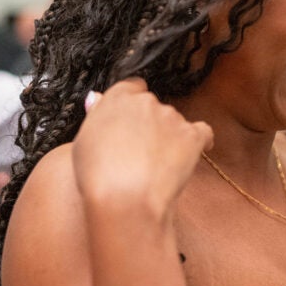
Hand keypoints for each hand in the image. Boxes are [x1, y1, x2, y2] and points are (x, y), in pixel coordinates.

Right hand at [73, 79, 212, 218]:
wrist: (124, 197)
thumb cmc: (96, 176)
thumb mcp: (82, 142)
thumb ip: (96, 116)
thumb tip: (96, 98)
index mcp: (118, 99)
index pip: (132, 87)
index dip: (133, 104)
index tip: (132, 120)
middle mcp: (146, 102)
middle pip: (153, 107)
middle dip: (150, 124)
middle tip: (141, 152)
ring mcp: (171, 118)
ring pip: (175, 122)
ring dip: (171, 137)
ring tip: (158, 165)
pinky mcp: (192, 136)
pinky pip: (203, 133)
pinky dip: (201, 141)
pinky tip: (198, 151)